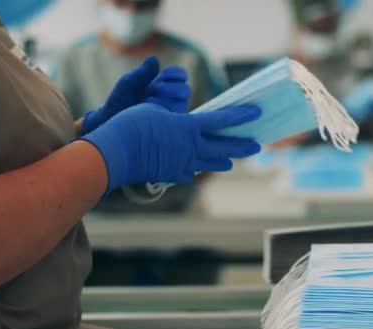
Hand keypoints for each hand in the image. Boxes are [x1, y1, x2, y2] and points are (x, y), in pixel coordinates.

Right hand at [80, 104, 261, 193]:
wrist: (115, 152)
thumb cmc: (132, 124)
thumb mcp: (156, 110)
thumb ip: (174, 117)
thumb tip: (182, 124)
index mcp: (189, 127)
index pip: (221, 120)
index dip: (240, 116)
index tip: (256, 113)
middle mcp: (191, 148)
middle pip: (223, 147)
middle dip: (242, 145)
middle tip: (257, 145)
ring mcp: (182, 164)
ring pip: (209, 163)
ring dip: (223, 161)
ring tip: (232, 163)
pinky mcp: (172, 175)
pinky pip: (189, 171)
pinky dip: (195, 168)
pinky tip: (196, 169)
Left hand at [81, 56, 191, 134]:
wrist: (112, 122)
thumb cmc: (120, 102)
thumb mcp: (129, 83)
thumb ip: (143, 72)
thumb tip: (154, 58)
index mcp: (164, 84)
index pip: (181, 76)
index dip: (175, 73)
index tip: (163, 73)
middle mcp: (171, 99)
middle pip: (185, 89)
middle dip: (170, 87)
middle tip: (153, 88)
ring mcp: (172, 114)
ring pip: (182, 102)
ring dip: (166, 98)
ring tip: (148, 100)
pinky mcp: (169, 126)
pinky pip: (176, 117)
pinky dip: (163, 110)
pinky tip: (149, 109)